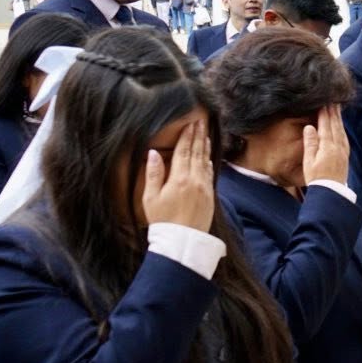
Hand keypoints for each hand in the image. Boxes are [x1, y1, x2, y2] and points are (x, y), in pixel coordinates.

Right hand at [142, 117, 214, 231]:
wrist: (183, 241)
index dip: (187, 136)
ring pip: (205, 162)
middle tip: (201, 122)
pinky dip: (209, 163)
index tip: (190, 124)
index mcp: (179, 178)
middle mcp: (195, 180)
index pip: (184, 151)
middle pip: (197, 153)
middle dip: (198, 136)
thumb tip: (152, 153)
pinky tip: (208, 158)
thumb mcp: (151, 198)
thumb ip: (153, 174)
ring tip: (205, 134)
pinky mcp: (210, 196)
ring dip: (205, 147)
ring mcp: (205, 188)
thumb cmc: (163, 220)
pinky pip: (210, 175)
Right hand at [302, 104, 350, 185]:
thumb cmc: (316, 178)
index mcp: (327, 146)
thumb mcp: (309, 161)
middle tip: (332, 100)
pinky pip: (345, 138)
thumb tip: (310, 127)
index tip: (323, 102)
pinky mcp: (346, 156)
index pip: (326, 125)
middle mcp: (338, 147)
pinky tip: (341, 127)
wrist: (330, 193)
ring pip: (341, 130)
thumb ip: (310, 143)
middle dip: (333, 112)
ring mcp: (343, 151)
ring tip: (337, 109)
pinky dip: (342, 129)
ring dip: (339, 119)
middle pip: (335, 125)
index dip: (324, 113)